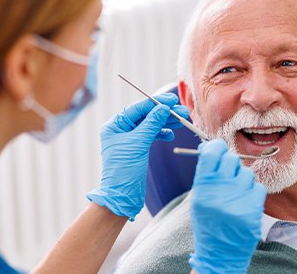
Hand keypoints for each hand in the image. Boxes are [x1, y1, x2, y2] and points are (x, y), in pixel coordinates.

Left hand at [87, 93, 188, 220]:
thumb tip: (163, 108)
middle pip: (146, 115)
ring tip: (182, 121)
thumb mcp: (139, 143)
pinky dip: (162, 134)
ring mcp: (129, 139)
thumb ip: (152, 123)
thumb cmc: (124, 170)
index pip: (138, 108)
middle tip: (182, 111)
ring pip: (150, 125)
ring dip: (166, 122)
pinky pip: (151, 136)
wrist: (122, 196)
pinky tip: (170, 135)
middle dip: (164, 113)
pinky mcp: (137, 149)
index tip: (172, 100)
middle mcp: (120, 130)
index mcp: (115, 125)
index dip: (156, 103)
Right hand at [189, 139, 265, 273]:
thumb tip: (211, 147)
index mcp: (202, 188)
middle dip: (230, 165)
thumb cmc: (208, 223)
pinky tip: (244, 203)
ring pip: (246, 173)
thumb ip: (205, 174)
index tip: (218, 149)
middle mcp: (219, 192)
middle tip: (228, 174)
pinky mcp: (253, 209)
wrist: (220, 253)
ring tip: (236, 194)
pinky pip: (258, 187)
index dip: (216, 147)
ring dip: (242, 180)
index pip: (212, 153)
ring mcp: (238, 200)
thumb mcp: (199, 198)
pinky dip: (252, 192)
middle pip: (231, 159)